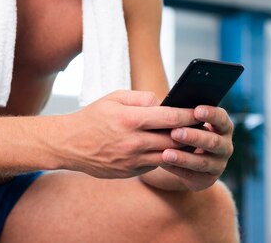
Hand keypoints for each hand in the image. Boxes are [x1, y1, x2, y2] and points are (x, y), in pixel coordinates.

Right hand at [57, 90, 197, 178]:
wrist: (68, 145)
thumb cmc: (93, 117)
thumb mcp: (114, 97)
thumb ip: (142, 98)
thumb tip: (164, 102)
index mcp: (131, 119)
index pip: (170, 117)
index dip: (189, 114)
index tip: (201, 111)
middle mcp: (133, 142)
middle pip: (173, 139)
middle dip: (189, 132)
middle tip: (202, 126)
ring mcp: (131, 160)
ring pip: (167, 155)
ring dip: (180, 148)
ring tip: (189, 138)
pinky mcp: (129, 172)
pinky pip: (154, 164)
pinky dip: (162, 156)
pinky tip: (167, 148)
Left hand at [159, 105, 233, 191]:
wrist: (187, 160)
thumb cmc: (187, 131)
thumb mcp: (189, 122)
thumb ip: (184, 114)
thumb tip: (165, 105)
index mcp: (223, 126)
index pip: (221, 118)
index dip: (211, 115)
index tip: (196, 111)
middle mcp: (225, 145)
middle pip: (213, 141)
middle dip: (194, 137)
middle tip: (175, 132)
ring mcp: (219, 164)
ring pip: (203, 162)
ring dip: (184, 158)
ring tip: (166, 154)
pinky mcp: (208, 179)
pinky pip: (193, 175)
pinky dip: (178, 169)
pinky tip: (164, 164)